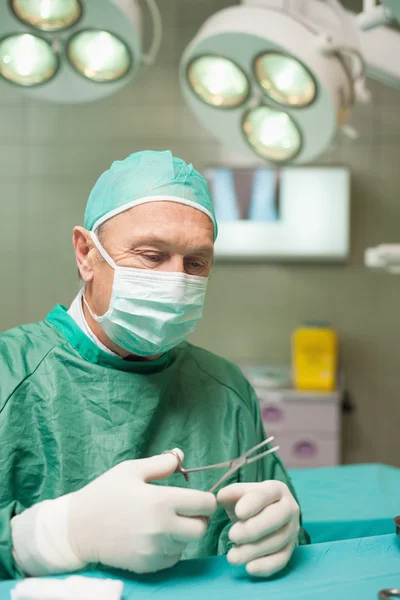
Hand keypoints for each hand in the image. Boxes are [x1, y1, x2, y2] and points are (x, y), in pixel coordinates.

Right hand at [68, 450, 216, 573]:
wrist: (77, 528)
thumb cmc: (105, 493)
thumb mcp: (131, 470)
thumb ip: (161, 463)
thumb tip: (181, 456)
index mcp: (161, 501)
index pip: (205, 504)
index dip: (205, 499)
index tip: (197, 497)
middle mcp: (162, 528)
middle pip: (201, 528)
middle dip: (198, 518)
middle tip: (185, 511)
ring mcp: (155, 550)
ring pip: (187, 544)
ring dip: (183, 533)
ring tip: (165, 522)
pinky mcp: (148, 566)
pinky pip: (173, 558)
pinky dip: (171, 548)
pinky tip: (155, 537)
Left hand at [217, 481, 298, 576]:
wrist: (263, 515)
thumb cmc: (248, 503)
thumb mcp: (239, 494)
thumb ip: (231, 493)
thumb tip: (220, 497)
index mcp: (276, 489)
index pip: (266, 494)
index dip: (252, 504)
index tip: (238, 513)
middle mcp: (289, 508)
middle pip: (276, 518)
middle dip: (253, 529)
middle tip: (232, 536)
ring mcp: (292, 530)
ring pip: (278, 541)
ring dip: (254, 551)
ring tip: (232, 557)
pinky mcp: (290, 549)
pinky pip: (281, 560)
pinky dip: (266, 566)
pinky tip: (249, 568)